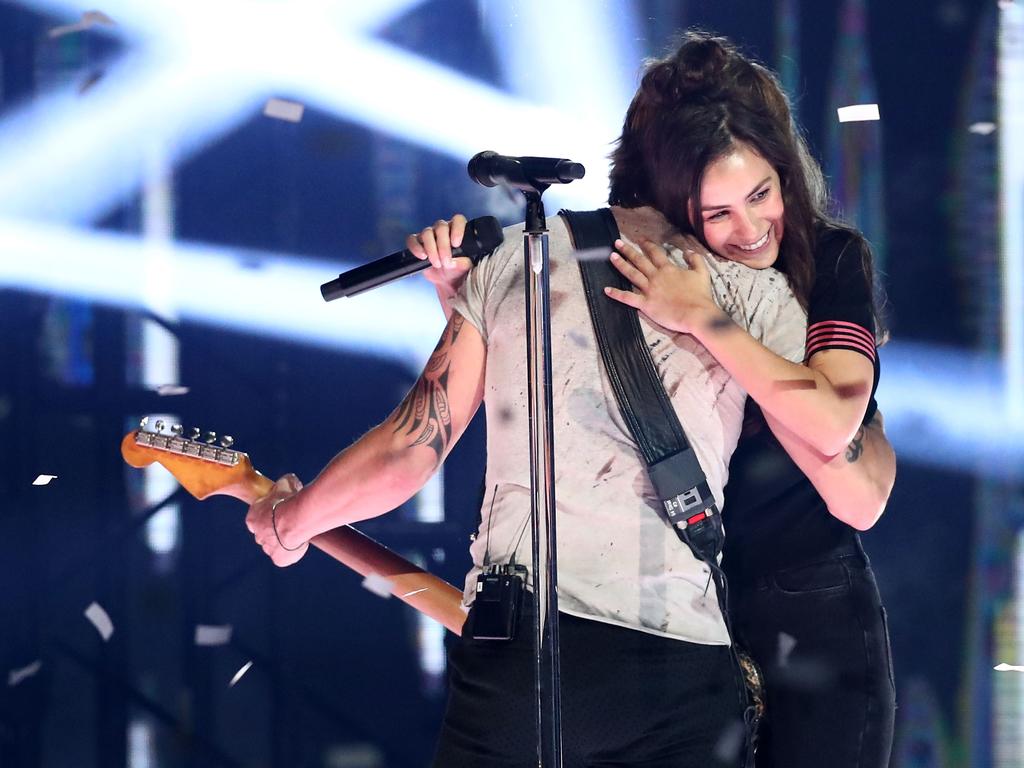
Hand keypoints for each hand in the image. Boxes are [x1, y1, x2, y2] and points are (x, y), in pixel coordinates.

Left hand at [245, 473, 307, 566]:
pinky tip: (300, 543)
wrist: (296, 518)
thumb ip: (283, 483)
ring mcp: (268, 548)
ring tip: (298, 532)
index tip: (279, 512)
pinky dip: (291, 552)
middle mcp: (257, 535)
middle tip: (290, 522)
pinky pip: (284, 557)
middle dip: (275, 530)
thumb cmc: (289, 499)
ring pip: (274, 546)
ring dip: (283, 541)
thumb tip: (289, 479)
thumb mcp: (285, 483)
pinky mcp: (278, 559)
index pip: (257, 519)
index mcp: (253, 518)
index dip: (268, 515)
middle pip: (265, 534)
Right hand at [406, 214, 472, 292]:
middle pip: (441, 227)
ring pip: (427, 233)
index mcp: (457, 231)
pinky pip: (412, 240)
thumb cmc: (459, 269)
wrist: (447, 279)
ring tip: (437, 264)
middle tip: (446, 261)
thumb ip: (464, 261)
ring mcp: (429, 235)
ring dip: (431, 249)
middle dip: (443, 246)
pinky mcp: (418, 243)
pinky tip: (423, 257)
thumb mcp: (466, 266)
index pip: (458, 220)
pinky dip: (416, 248)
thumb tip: (457, 260)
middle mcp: (443, 230)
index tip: (456, 244)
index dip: (457, 229)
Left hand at [604, 238, 721, 334]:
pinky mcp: (646, 304)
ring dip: (621, 265)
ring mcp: (649, 290)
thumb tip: (688, 251)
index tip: (639, 239)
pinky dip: (616, 294)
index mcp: (668, 268)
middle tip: (617, 243)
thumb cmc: (700, 294)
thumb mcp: (702, 272)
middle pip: (639, 260)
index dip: (646, 244)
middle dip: (627, 250)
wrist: (697, 313)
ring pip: (632, 274)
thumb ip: (695, 260)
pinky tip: (606, 289)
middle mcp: (656, 276)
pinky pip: (628, 298)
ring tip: (611, 257)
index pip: (655, 253)